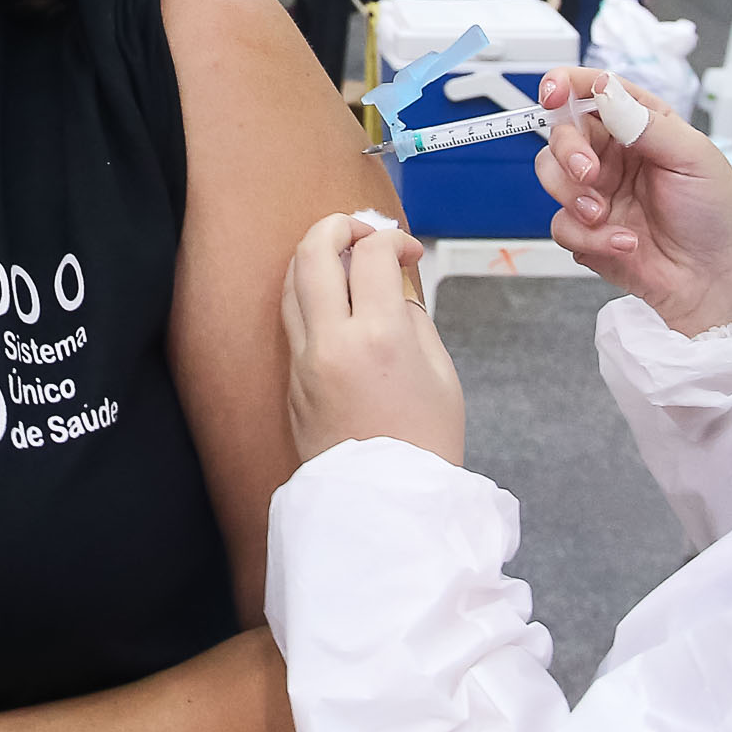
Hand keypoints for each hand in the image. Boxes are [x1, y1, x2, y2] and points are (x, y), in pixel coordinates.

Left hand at [281, 214, 461, 464]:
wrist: (387, 506)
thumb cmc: (426, 444)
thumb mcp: (441, 374)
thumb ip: (413, 318)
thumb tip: (392, 286)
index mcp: (379, 337)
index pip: (372, 255)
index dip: (393, 239)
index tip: (409, 251)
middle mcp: (331, 342)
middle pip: (313, 252)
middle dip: (338, 226)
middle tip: (362, 231)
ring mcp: (303, 361)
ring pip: (291, 282)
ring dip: (315, 256)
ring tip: (344, 257)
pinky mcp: (291, 381)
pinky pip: (292, 319)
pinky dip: (309, 294)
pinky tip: (333, 299)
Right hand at [531, 70, 731, 334]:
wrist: (714, 281)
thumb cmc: (716, 216)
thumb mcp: (694, 157)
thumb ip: (646, 123)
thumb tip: (605, 90)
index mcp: (641, 126)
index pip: (595, 92)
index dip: (567, 86)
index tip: (552, 93)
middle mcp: (614, 155)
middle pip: (562, 132)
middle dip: (567, 150)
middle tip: (589, 173)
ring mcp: (597, 193)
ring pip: (550, 174)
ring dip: (571, 194)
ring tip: (603, 215)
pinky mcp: (586, 231)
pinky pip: (560, 224)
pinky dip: (588, 236)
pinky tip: (623, 243)